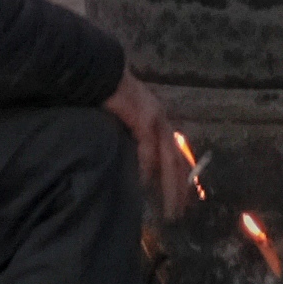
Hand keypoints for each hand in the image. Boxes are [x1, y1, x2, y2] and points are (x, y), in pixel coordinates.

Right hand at [112, 74, 191, 218]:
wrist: (100, 70)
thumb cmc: (109, 93)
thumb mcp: (125, 117)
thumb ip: (133, 136)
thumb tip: (133, 164)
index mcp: (159, 121)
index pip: (175, 155)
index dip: (180, 178)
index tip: (182, 200)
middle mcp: (162, 120)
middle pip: (176, 161)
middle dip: (179, 189)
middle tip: (179, 213)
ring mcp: (154, 119)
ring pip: (168, 160)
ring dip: (169, 186)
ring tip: (169, 208)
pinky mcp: (142, 118)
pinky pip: (148, 149)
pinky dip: (146, 168)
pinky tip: (143, 184)